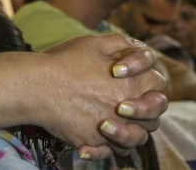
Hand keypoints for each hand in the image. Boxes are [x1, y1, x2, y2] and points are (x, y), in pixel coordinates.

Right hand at [39, 33, 166, 159]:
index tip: (127, 76)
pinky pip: (111, 151)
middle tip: (127, 105)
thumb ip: (121, 43)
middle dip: (146, 111)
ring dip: (131, 132)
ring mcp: (111, 129)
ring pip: (137, 139)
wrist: (37, 86)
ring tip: (113, 122)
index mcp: (131, 83)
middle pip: (153, 117)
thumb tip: (137, 47)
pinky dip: (108, 147)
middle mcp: (126, 110)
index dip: (148, 79)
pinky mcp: (93, 142)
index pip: (158, 85)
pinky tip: (98, 135)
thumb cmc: (64, 62)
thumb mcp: (94, 43)